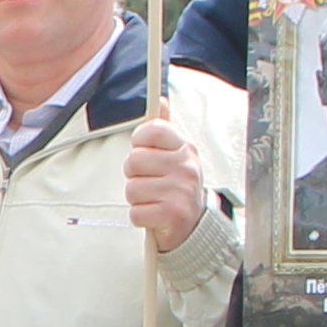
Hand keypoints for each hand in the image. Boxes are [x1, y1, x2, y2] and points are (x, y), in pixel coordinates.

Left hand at [126, 116, 206, 253]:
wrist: (195, 226)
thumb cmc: (178, 187)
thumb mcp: (176, 156)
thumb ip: (164, 131)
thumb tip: (160, 100)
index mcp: (185, 149)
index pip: (154, 130)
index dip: (140, 141)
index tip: (144, 152)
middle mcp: (186, 167)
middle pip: (134, 161)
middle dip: (134, 175)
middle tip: (149, 183)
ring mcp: (181, 191)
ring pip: (131, 189)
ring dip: (136, 199)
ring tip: (153, 200)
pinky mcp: (172, 214)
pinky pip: (135, 212)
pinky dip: (139, 217)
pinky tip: (154, 215)